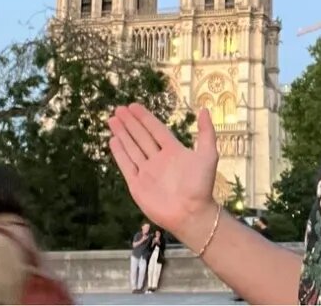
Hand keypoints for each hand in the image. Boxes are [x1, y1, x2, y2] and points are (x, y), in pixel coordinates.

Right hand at [109, 104, 220, 247]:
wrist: (191, 213)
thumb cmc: (201, 185)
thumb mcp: (208, 155)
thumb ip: (206, 132)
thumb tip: (205, 110)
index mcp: (173, 151)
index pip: (156, 129)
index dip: (145, 117)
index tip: (133, 106)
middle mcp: (158, 159)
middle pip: (141, 136)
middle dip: (130, 122)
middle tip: (119, 109)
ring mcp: (147, 171)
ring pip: (132, 148)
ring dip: (122, 133)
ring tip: (112, 120)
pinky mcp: (137, 185)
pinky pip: (126, 165)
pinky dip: (119, 153)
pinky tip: (113, 140)